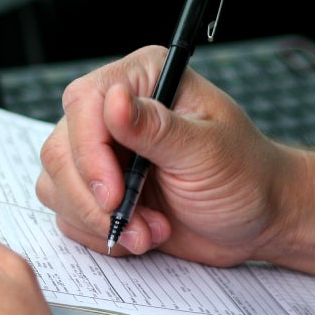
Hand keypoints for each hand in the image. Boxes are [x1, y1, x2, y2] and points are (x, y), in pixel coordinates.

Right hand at [36, 45, 301, 267]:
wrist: (257, 219)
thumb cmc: (246, 177)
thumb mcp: (208, 152)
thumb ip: (157, 129)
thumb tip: (113, 102)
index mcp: (145, 80)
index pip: (85, 103)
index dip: (90, 153)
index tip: (114, 194)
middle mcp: (116, 111)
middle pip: (61, 149)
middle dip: (94, 198)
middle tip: (135, 222)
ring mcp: (103, 151)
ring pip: (57, 184)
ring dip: (99, 220)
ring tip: (149, 230)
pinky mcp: (98, 188)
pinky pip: (68, 212)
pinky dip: (100, 233)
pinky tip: (142, 234)